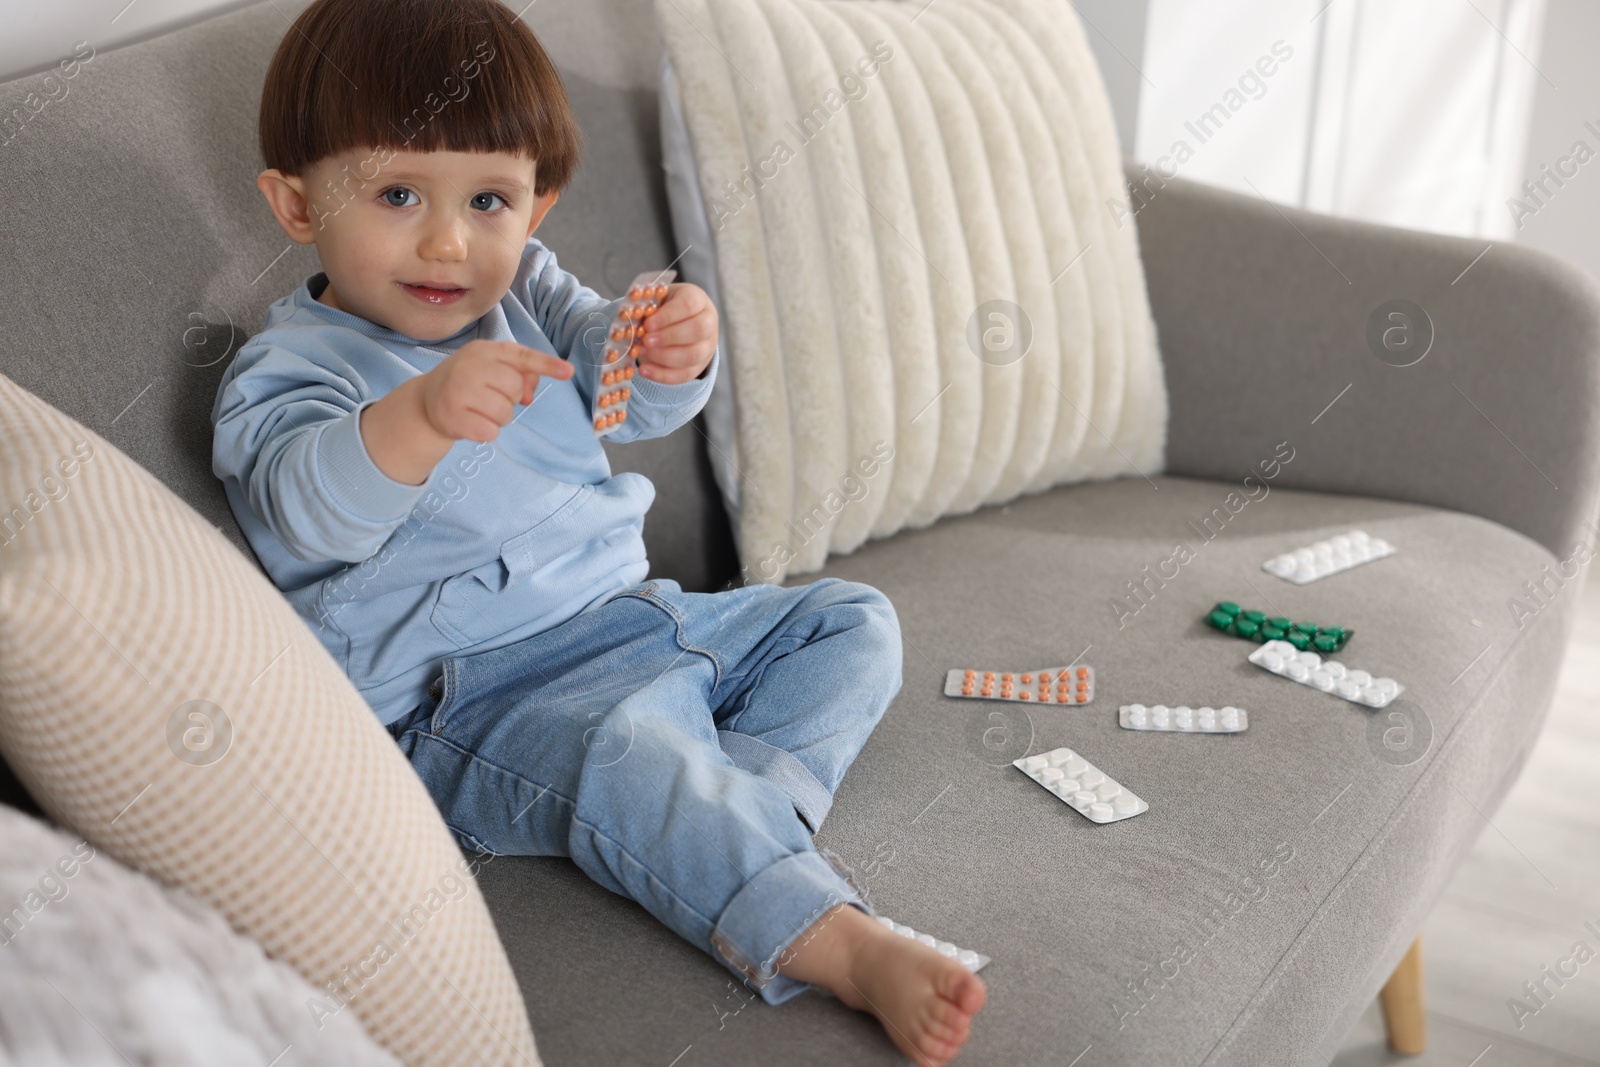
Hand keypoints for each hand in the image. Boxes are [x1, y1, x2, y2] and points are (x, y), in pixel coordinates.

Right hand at [419, 340, 574, 442]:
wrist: (427, 400)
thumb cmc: (470, 383)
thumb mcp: (492, 369)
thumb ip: (519, 374)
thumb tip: (529, 396)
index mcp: (484, 350)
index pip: (521, 356)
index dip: (546, 365)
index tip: (568, 372)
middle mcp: (469, 366)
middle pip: (515, 387)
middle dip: (511, 398)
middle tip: (492, 396)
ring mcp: (458, 391)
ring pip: (505, 412)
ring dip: (500, 417)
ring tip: (482, 410)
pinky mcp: (452, 417)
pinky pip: (490, 432)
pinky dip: (487, 432)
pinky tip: (473, 422)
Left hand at [637, 283, 716, 383]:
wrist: (680, 320)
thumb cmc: (665, 308)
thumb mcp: (657, 300)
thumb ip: (647, 309)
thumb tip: (632, 323)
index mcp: (698, 299)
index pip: (689, 305)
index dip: (668, 316)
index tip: (648, 324)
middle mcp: (709, 322)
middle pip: (697, 331)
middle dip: (668, 337)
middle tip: (645, 340)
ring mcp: (707, 345)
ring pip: (693, 355)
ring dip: (664, 357)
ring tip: (642, 352)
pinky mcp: (700, 365)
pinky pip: (685, 374)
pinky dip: (663, 375)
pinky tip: (645, 370)